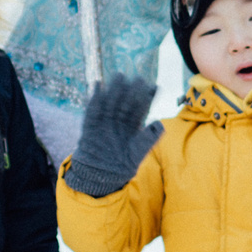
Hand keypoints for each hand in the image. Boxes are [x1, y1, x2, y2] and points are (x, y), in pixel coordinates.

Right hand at [64, 75, 161, 196]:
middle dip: (131, 89)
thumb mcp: (139, 152)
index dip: (147, 97)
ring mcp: (105, 122)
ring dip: (114, 89)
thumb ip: (149, 138)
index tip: (154, 86)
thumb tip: (160, 123)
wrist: (102, 176)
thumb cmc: (123, 166)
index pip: (141, 108)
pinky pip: (92, 111)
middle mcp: (119, 121)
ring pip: (110, 102)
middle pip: (125, 101)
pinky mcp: (91, 127)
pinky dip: (94, 99)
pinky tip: (97, 86)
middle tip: (137, 77)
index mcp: (132, 125)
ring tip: (119, 75)